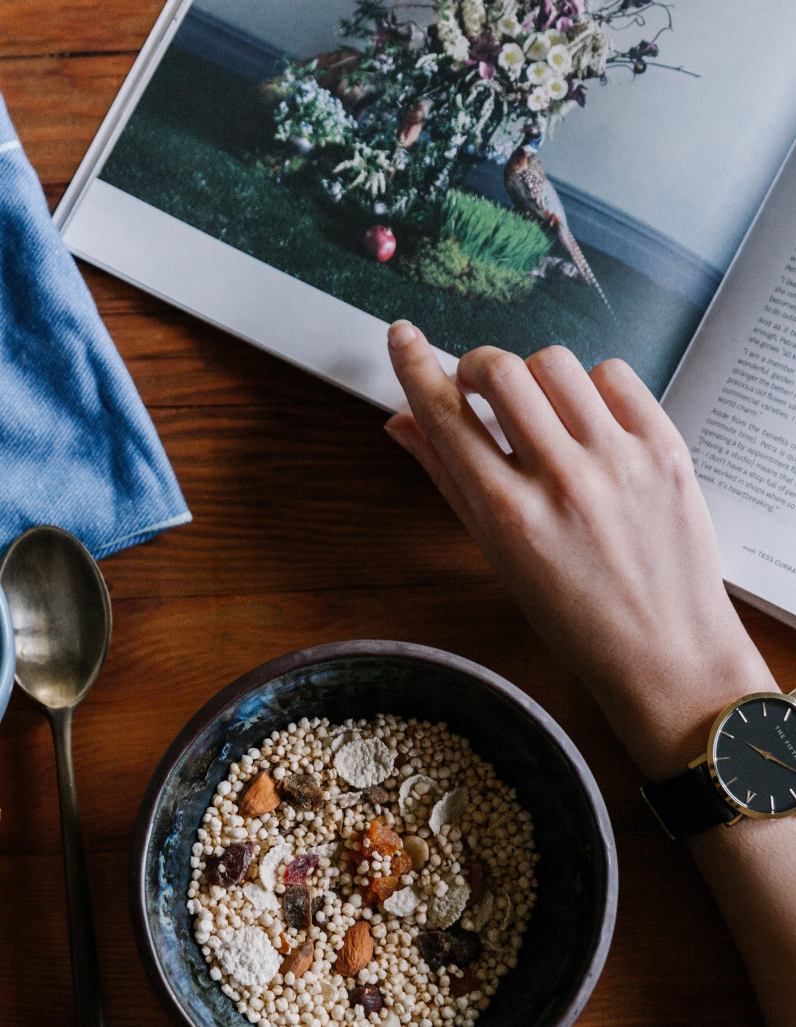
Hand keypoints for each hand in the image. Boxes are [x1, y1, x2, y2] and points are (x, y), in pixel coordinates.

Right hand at [383, 321, 775, 779]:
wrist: (664, 650)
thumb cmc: (574, 615)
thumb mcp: (496, 555)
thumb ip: (448, 480)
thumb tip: (403, 424)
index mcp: (508, 515)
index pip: (445, 416)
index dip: (415, 366)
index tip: (402, 337)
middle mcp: (561, 480)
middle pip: (501, 371)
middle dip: (477, 365)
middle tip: (478, 385)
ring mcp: (618, 460)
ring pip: (556, 363)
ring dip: (534, 376)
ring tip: (540, 410)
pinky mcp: (665, 448)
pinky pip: (615, 375)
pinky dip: (590, 385)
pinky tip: (587, 418)